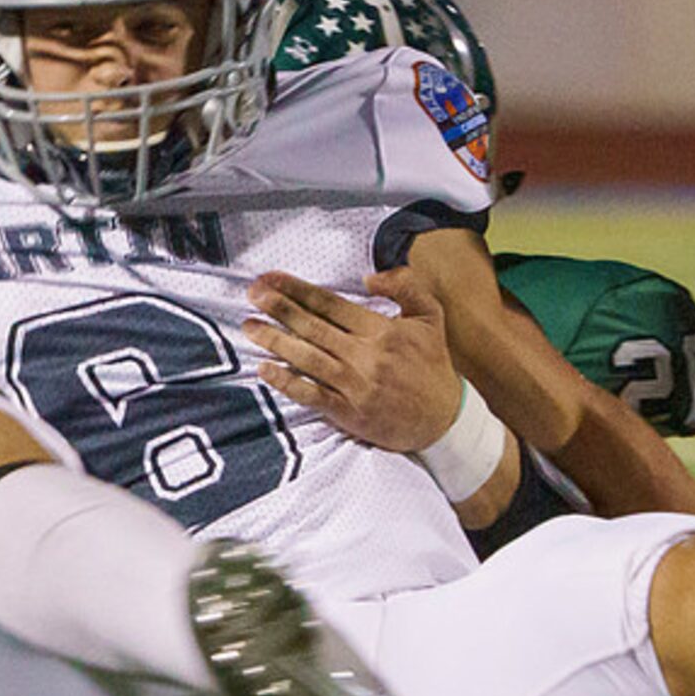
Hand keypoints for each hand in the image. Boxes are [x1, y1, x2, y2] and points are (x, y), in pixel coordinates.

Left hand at [243, 267, 464, 451]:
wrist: (444, 419)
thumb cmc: (433, 365)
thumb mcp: (430, 316)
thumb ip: (405, 287)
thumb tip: (368, 277)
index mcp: (381, 330)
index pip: (331, 304)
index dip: (299, 290)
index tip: (272, 278)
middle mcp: (365, 356)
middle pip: (313, 327)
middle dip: (279, 308)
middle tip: (252, 293)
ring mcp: (354, 385)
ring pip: (307, 358)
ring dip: (275, 340)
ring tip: (249, 326)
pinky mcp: (348, 412)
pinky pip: (311, 394)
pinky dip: (287, 381)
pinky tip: (265, 369)